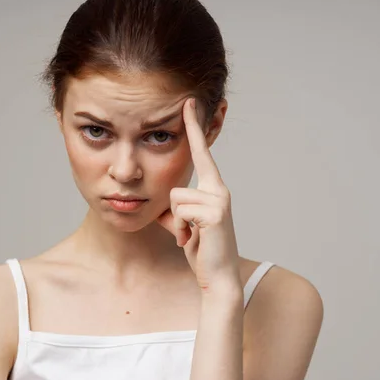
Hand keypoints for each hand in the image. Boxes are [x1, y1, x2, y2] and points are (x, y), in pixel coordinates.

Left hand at [156, 98, 240, 292]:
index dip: (194, 128)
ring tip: (192, 238)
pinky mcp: (215, 213)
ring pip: (175, 199)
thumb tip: (160, 207)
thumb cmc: (201, 250)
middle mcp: (219, 189)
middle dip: (175, 215)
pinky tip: (194, 241)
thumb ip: (174, 210)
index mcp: (213, 189)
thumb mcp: (183, 225)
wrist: (217, 276)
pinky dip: (181, 231)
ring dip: (177, 224)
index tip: (188, 102)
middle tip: (191, 235)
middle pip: (175, 186)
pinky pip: (180, 212)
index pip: (201, 153)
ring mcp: (219, 200)